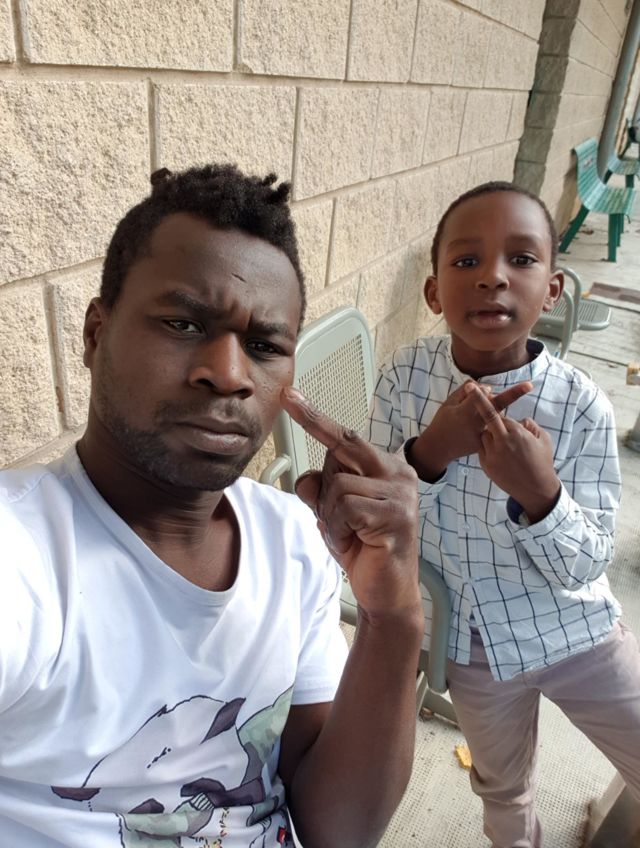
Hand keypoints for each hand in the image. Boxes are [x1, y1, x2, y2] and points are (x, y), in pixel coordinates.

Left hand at [280, 387, 421, 622]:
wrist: (386, 592)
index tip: (288, 396)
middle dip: (324, 472)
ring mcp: (401, 494)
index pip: (345, 435)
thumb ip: (319, 489)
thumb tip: (306, 478)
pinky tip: (353, 544)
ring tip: (348, 535)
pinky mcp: (396, 516)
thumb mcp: (331, 512)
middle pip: (344, 447)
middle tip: (328, 513)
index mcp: (385, 466)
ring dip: (330, 516)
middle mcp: (399, 472)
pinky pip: (345, 509)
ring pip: (338, 485)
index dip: (314, 417)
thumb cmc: (363, 548)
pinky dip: (337, 529)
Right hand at [408, 379, 532, 480]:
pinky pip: (495, 429)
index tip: (491, 384)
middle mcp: (476, 422)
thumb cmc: (442, 421)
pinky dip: (495, 423)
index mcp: (465, 411)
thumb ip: (464, 392)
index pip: (480, 395)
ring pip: (497, 416)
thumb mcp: (448, 403)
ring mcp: (481, 434)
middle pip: (497, 404)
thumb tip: (486, 387)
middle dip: (514, 394)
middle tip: (529, 385)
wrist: (439, 447)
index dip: (483, 389)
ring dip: (497, 409)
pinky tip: (486, 424)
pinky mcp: (485, 443)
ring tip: (492, 414)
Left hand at [465, 384, 560, 522]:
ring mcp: (492, 454)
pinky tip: (500, 456)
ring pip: (483, 435)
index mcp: (516, 433)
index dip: (502, 411)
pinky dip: (487, 448)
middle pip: (487, 416)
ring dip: (488, 434)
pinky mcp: (486, 465)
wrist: (535, 489)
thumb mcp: (543, 440)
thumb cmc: (542, 462)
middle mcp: (502, 441)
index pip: (503, 415)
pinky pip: (483, 450)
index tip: (493, 395)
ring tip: (502, 444)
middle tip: (470, 386)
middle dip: (479, 399)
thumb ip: (530, 426)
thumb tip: (520, 420)